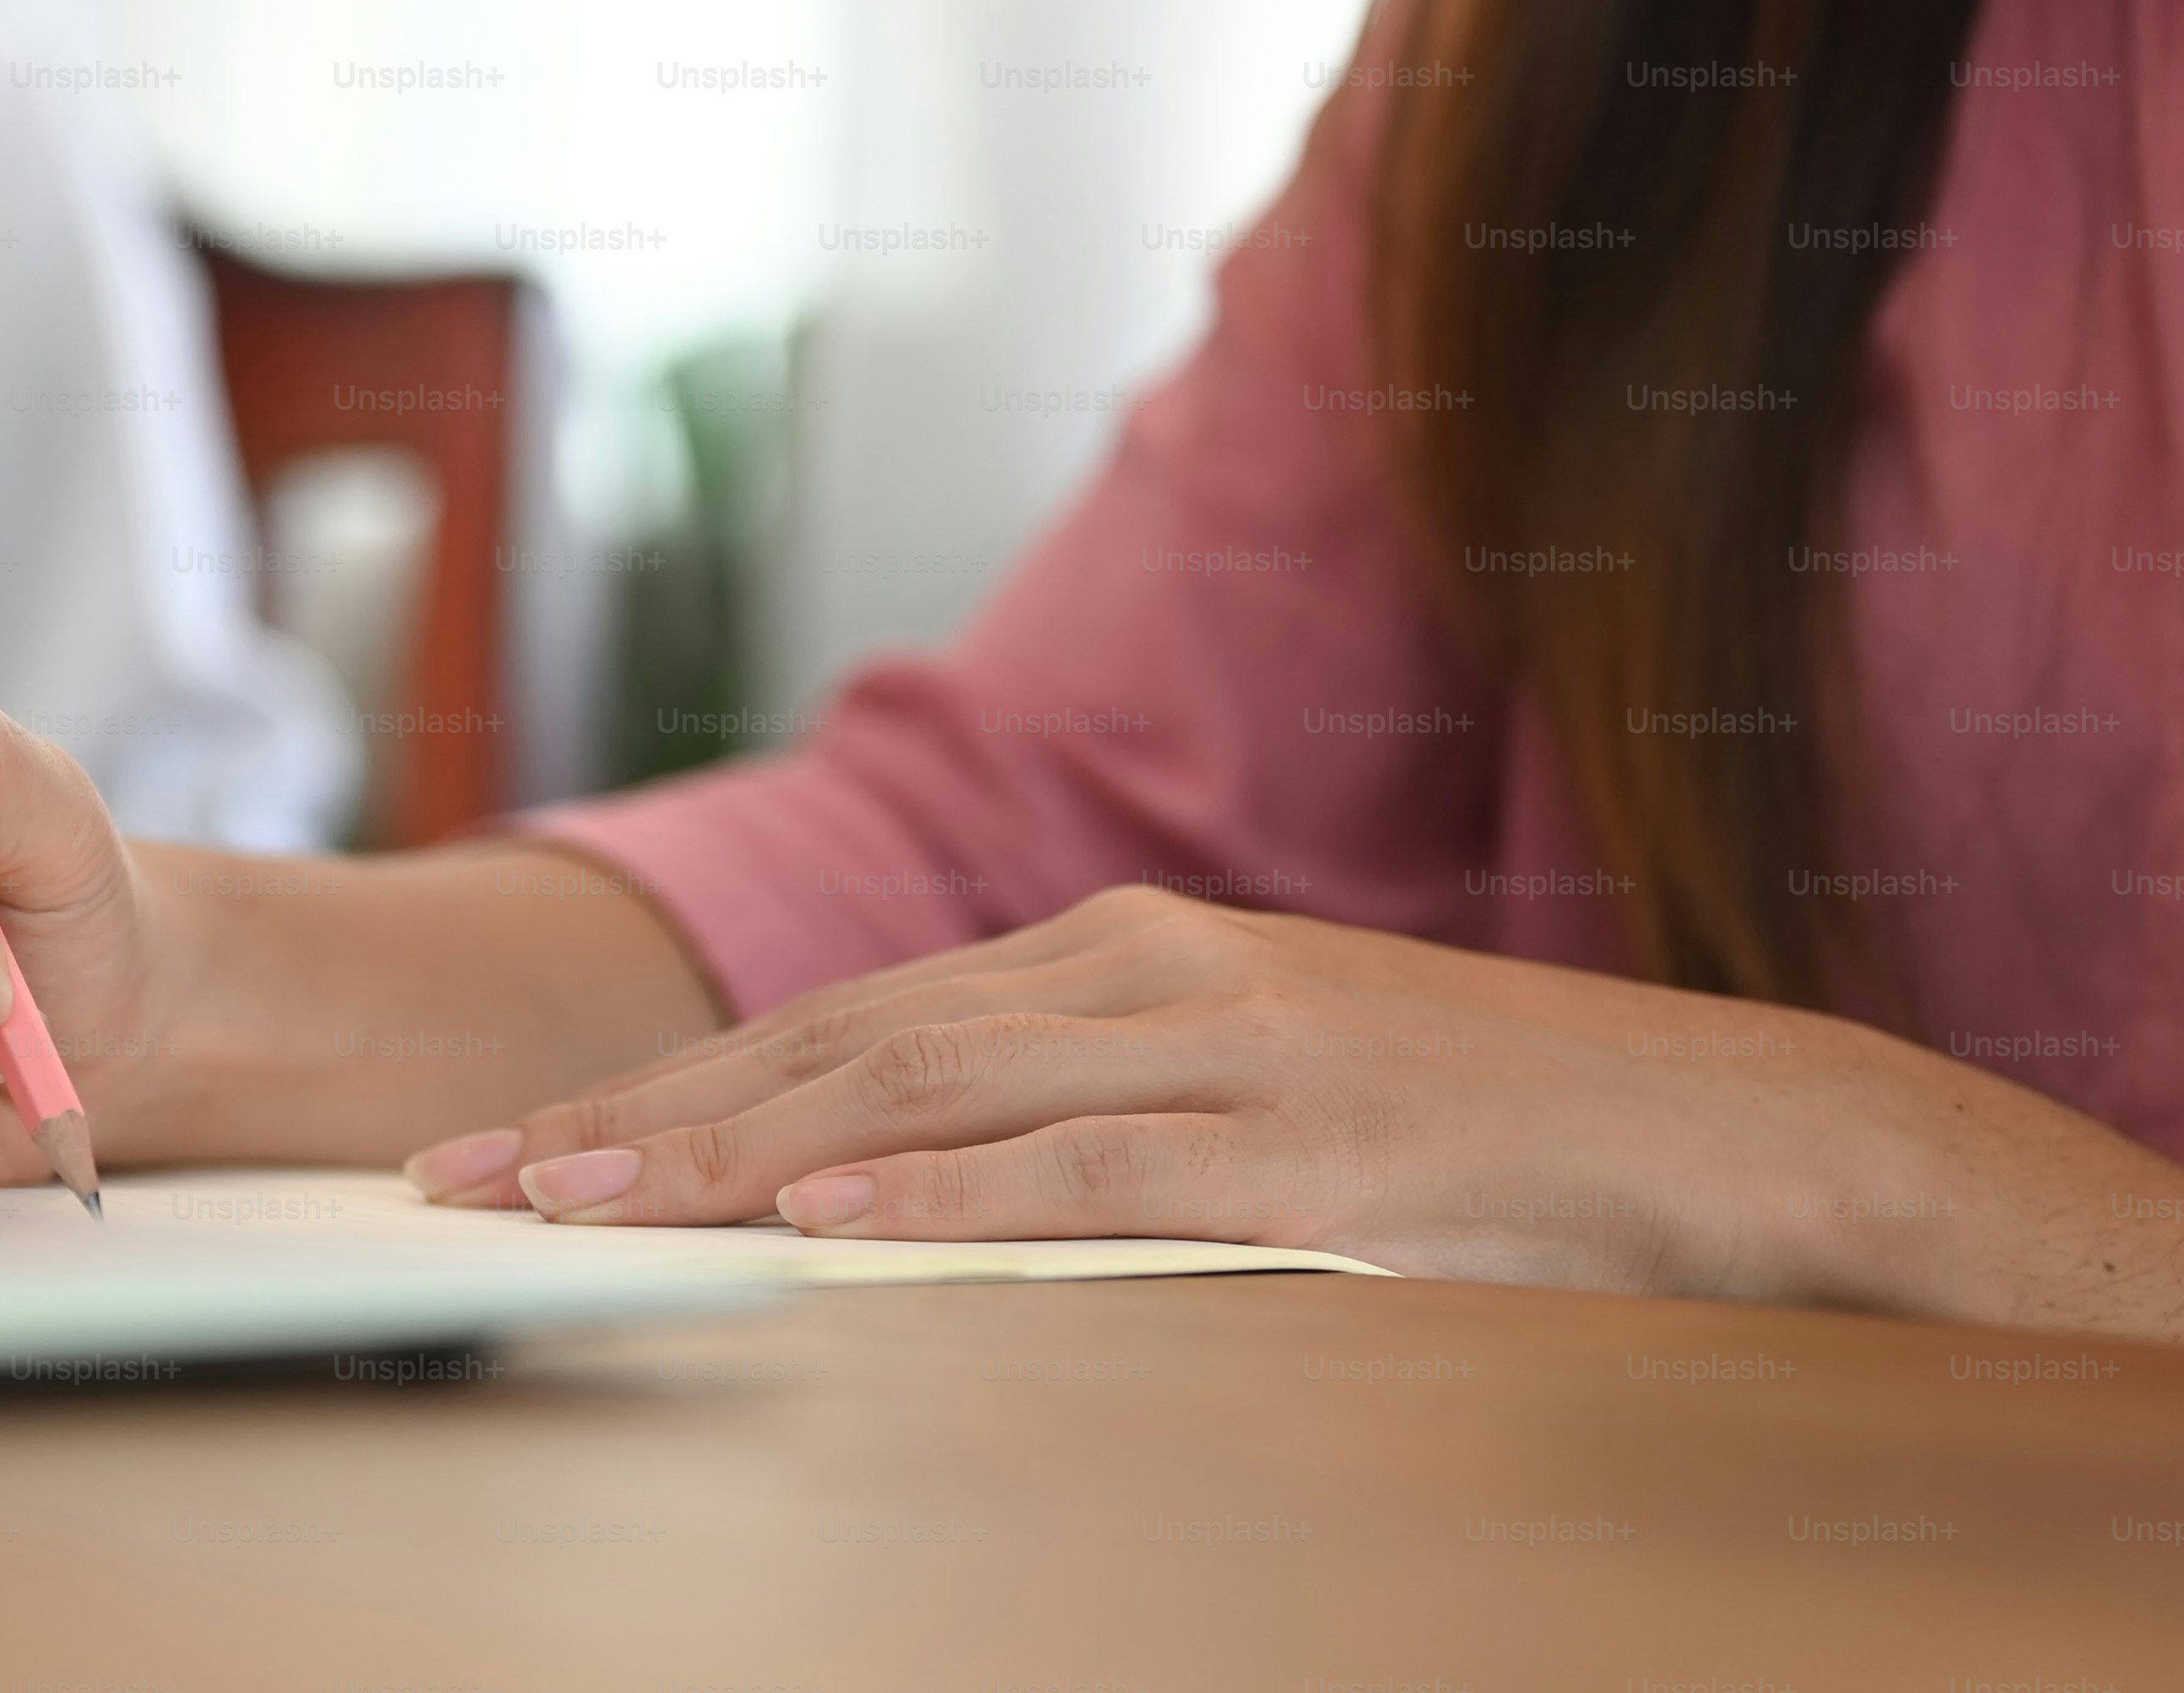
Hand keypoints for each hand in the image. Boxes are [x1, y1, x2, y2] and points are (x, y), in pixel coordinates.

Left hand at [392, 884, 2183, 1381]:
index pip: (834, 1030)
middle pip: (830, 1051)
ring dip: (723, 1155)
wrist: (1729, 1136)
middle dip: (629, 1119)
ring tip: (566, 1201)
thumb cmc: (1470, 1141)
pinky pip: (1088, 1175)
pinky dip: (941, 1192)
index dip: (658, 1090)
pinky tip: (818, 1221)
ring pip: (916, 1100)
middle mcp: (1138, 977)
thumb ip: (1075, 1127)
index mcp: (1115, 962)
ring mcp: (1224, 1058)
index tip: (504, 1150)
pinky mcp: (1304, 1156)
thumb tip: (886, 1186)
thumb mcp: (1240, 1110)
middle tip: (454, 1182)